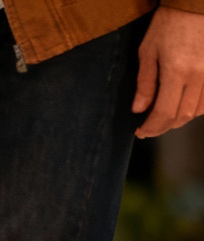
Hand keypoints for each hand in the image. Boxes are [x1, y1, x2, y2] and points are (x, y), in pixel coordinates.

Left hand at [134, 6, 203, 137]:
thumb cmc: (169, 24)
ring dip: (180, 118)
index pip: (165, 112)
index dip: (152, 127)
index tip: (141, 131)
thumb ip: (145, 83)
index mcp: (177, 71)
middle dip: (164, 126)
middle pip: (183, 116)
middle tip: (150, 127)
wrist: (196, 6)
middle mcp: (199, 75)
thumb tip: (139, 109)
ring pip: (198, 111)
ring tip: (164, 116)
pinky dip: (196, 108)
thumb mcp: (148, 52)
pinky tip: (182, 104)